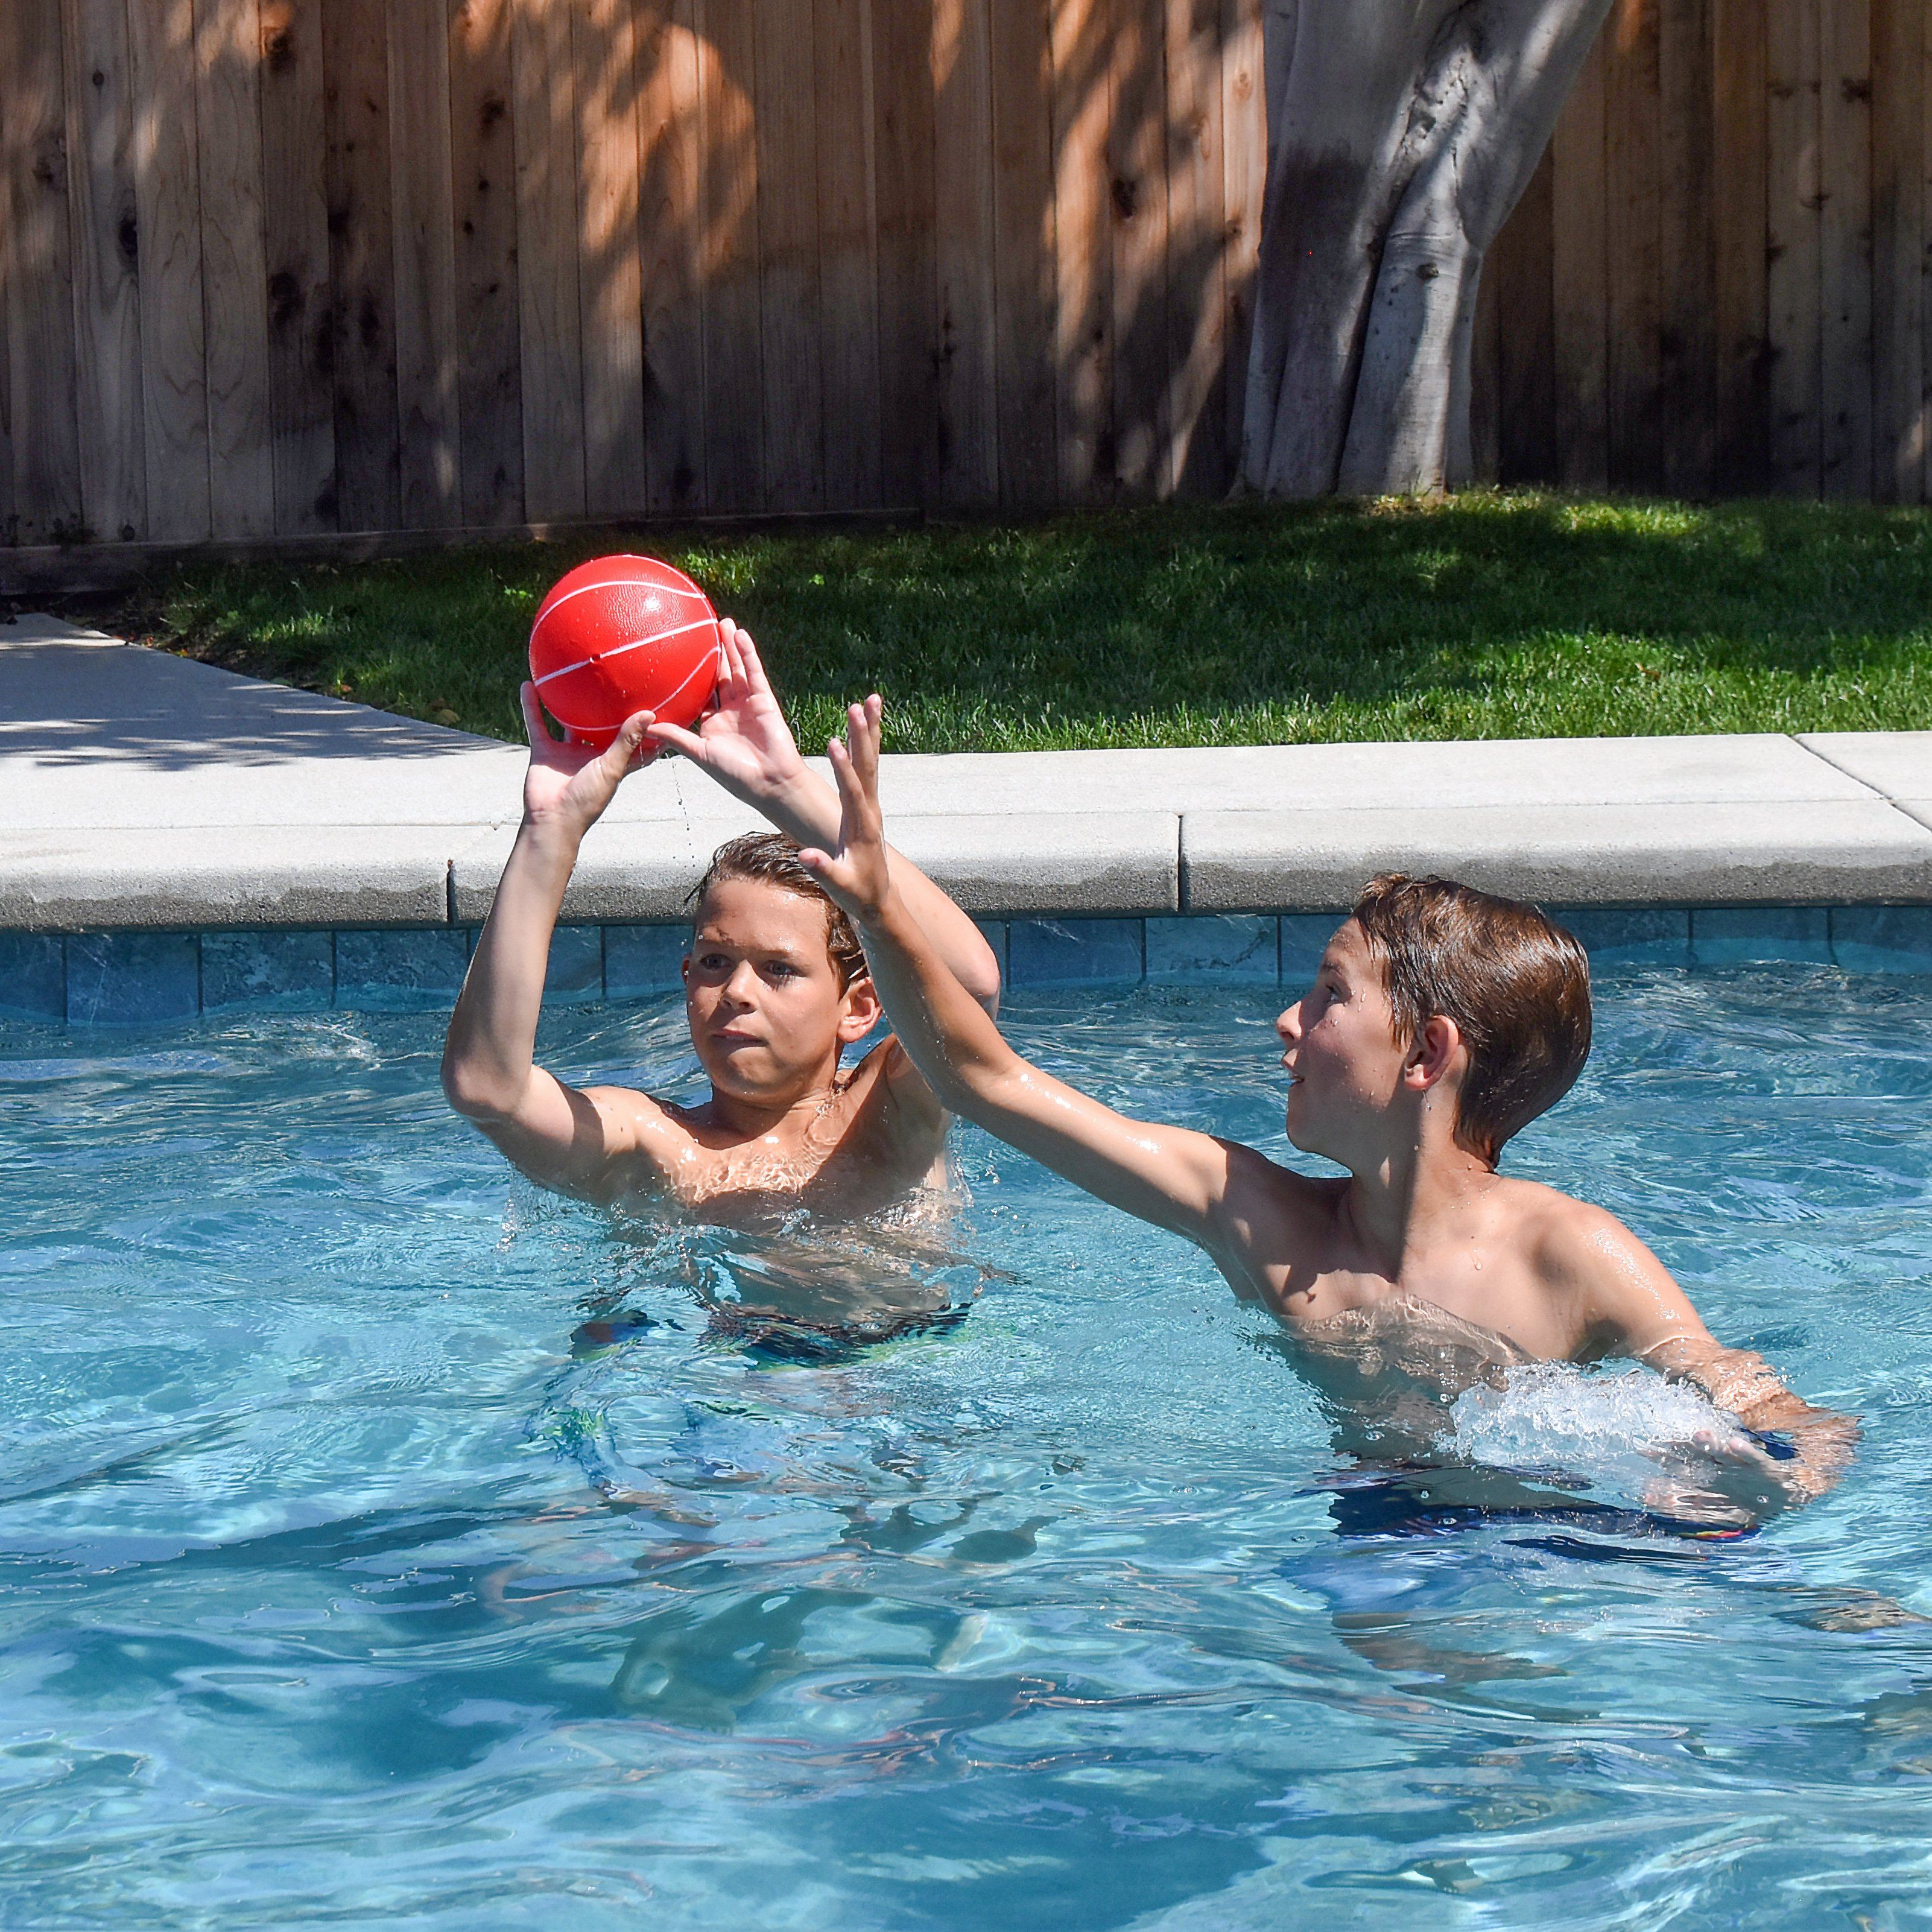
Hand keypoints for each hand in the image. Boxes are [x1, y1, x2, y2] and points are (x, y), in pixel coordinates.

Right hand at [519, 681, 653, 833]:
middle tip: (618, 681)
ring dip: (568, 702)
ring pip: (568, 720)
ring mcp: (567, 752)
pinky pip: (537, 723)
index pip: (636, 744)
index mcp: (613, 762)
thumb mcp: (612, 768)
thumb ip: (627, 741)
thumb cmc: (587, 800)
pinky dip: (532, 706)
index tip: (661, 707)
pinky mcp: (545, 751)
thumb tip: (650, 714)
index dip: (648, 730)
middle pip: (601, 727)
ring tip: (572, 675)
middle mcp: (591, 754)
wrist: (552, 819)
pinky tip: (529, 684)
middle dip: (609, 709)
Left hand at [642, 620, 807, 803]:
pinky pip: (754, 672)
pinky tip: (740, 635)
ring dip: (730, 646)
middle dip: (713, 653)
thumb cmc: (734, 773)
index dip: (692, 674)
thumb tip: (645, 724)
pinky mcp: (764, 699)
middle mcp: (730, 710)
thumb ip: (675, 736)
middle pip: (719, 675)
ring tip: (722, 622)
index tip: (680, 656)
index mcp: (713, 723)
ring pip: (737, 669)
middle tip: (702, 629)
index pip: (700, 693)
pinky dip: (747, 654)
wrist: (769, 782)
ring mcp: (748, 703)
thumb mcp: (698, 752)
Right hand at [797, 695, 892, 921]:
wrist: (877, 898)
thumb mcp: (838, 886)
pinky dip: (866, 743)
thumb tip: (805, 856)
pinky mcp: (867, 803)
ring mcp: (870, 804)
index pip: (853, 792)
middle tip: (859, 706)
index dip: (844, 768)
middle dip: (862, 736)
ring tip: (870, 700)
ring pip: (871, 761)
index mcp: (861, 827)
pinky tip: (864, 722)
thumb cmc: (856, 893)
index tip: (835, 742)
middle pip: (867, 767)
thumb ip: (823, 870)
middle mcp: (870, 809)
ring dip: (869, 730)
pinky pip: (867, 767)